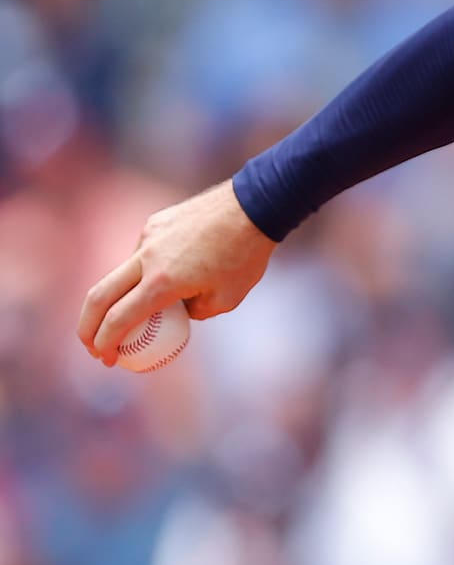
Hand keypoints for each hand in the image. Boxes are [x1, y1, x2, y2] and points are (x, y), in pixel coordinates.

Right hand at [78, 180, 276, 365]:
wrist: (254, 205)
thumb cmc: (246, 255)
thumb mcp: (226, 299)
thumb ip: (194, 312)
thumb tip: (177, 313)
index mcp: (163, 282)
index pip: (118, 319)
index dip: (105, 343)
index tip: (106, 359)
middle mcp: (147, 258)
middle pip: (99, 296)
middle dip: (87, 327)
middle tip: (91, 345)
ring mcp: (148, 236)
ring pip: (122, 273)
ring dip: (120, 296)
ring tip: (137, 311)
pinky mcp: (155, 222)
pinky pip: (142, 252)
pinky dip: (144, 270)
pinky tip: (169, 272)